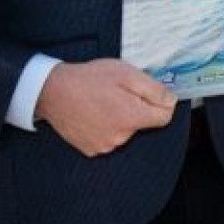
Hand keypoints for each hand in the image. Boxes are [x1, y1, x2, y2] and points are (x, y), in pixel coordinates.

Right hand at [35, 59, 175, 156]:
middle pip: (143, 124)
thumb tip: (172, 101)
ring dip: (119, 119)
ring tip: (101, 102)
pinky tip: (93, 114)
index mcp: (132, 118)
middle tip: (117, 94)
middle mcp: (120, 137)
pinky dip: (105, 127)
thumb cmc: (89, 79)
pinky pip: (108, 138)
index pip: (164, 118)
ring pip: (125, 132)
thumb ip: (154, 90)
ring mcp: (104, 146)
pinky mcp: (91, 149)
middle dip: (136, 109)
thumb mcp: (127, 73)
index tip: (147, 93)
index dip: (160, 103)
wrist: (52, 91)